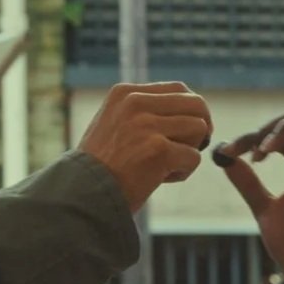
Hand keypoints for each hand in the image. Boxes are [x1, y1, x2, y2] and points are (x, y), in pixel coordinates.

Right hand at [79, 82, 213, 211]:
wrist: (83, 195)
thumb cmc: (101, 167)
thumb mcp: (114, 124)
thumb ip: (143, 111)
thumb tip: (191, 109)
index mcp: (125, 93)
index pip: (178, 88)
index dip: (192, 110)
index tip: (190, 130)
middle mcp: (135, 103)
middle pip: (196, 104)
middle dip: (201, 127)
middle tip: (192, 147)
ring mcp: (146, 126)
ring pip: (199, 129)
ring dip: (190, 151)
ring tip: (168, 167)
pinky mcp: (158, 151)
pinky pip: (193, 157)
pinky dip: (183, 172)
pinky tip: (162, 179)